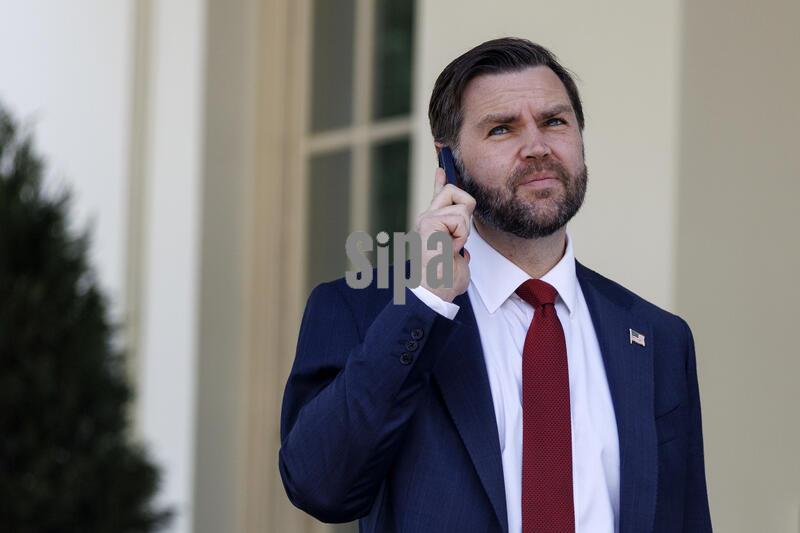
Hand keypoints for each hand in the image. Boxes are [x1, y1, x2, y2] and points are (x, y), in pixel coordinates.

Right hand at [414, 167, 475, 301]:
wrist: (435, 292)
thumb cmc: (445, 280)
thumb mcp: (458, 258)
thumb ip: (459, 246)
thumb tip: (464, 251)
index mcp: (433, 225)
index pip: (438, 196)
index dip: (441, 180)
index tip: (442, 167)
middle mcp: (426, 218)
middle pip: (454, 191)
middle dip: (466, 213)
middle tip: (457, 238)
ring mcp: (426, 218)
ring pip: (461, 207)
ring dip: (464, 231)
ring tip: (452, 247)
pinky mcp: (429, 221)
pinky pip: (459, 218)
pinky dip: (460, 235)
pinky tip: (449, 247)